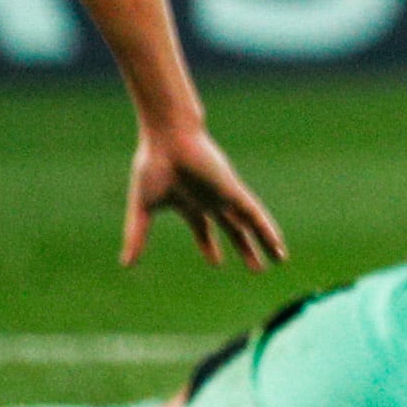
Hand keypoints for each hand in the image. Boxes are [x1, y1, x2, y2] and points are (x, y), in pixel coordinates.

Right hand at [124, 120, 287, 270]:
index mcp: (190, 204)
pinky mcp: (233, 190)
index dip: (209, 246)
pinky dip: (267, 229)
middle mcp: (211, 200)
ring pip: (250, 224)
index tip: (217, 262)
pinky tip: (277, 243)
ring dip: (265, 242)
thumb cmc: (153, 166)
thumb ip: (137, 236)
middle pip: (234, 230)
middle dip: (245, 249)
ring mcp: (225, 195)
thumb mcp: (143, 208)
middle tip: (257, 268)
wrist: (168, 139)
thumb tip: (126, 265)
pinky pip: (255, 214)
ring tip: (280, 259)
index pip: (204, 229)